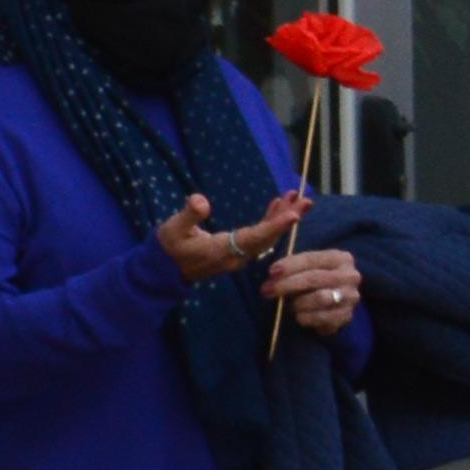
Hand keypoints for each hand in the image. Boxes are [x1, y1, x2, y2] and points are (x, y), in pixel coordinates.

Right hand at [152, 187, 292, 280]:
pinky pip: (260, 237)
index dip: (274, 225)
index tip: (294, 214)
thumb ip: (189, 215)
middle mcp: (236, 256)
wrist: (163, 271)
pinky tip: (278, 206)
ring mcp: (238, 256)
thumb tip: (201, 200)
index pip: (254, 237)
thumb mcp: (173, 229)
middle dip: (288, 219)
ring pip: (267, 237)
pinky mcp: (237, 252)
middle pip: (268, 237)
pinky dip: (271, 222)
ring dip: (283, 219)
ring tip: (298, 198)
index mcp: (222, 251)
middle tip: (306, 200)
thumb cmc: (167, 248)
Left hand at [269, 245, 362, 337]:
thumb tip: (274, 271)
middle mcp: (350, 276)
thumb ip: (292, 266)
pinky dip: (307, 318)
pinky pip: (323, 318)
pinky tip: (299, 317)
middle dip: (287, 284)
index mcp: (341, 258)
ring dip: (298, 303)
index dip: (290, 265)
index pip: (312, 259)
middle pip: (314, 278)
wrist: (331, 306)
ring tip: (288, 306)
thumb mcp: (305, 269)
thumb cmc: (312, 282)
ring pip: (320, 298)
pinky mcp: (347, 316)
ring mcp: (351, 297)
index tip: (271, 272)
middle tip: (267, 290)